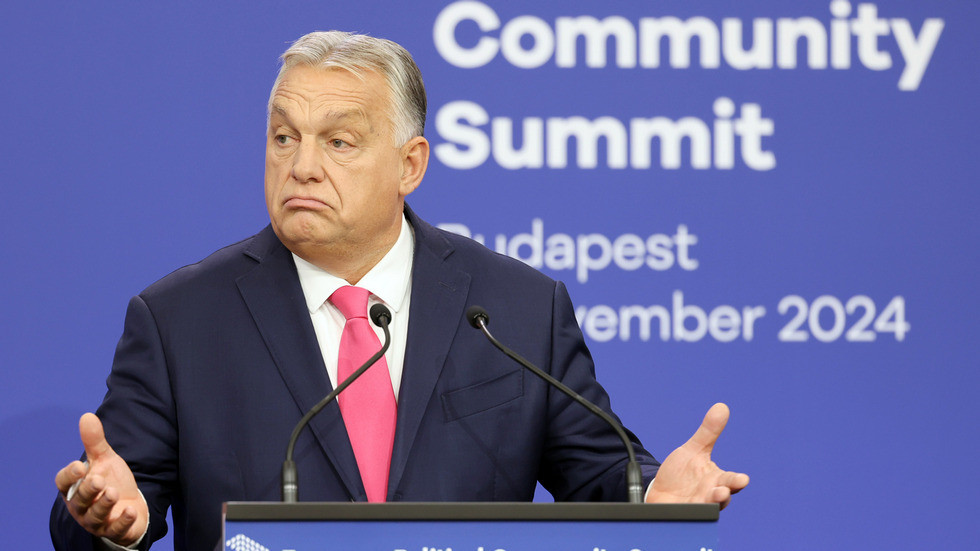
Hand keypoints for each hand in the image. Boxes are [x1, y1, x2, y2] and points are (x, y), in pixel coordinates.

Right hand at [54, 413, 147, 545]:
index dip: (69, 475)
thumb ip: (95, 443)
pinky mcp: (114, 531)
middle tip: (98, 480)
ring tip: (113, 492)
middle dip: (88, 490)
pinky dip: (122, 522)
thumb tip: (87, 416)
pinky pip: (115, 530)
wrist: (130, 506)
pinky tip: (129, 510)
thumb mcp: (105, 460)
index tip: (80, 465)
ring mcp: (97, 521)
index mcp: (75, 488)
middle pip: (79, 500)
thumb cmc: (112, 482)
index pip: (63, 483)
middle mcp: (81, 507)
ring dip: (103, 504)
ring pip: (95, 516)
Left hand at [646, 403, 748, 508]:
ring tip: (710, 499)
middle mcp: (709, 495)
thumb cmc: (682, 473)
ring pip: (706, 510)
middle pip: (721, 498)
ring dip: (708, 506)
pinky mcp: (681, 516)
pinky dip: (686, 515)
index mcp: (716, 479)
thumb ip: (708, 432)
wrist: (661, 492)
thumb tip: (722, 406)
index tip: (742, 479)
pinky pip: (686, 517)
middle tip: (722, 492)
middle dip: (722, 495)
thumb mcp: (694, 450)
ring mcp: (696, 507)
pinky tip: (683, 511)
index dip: (736, 481)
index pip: (730, 481)